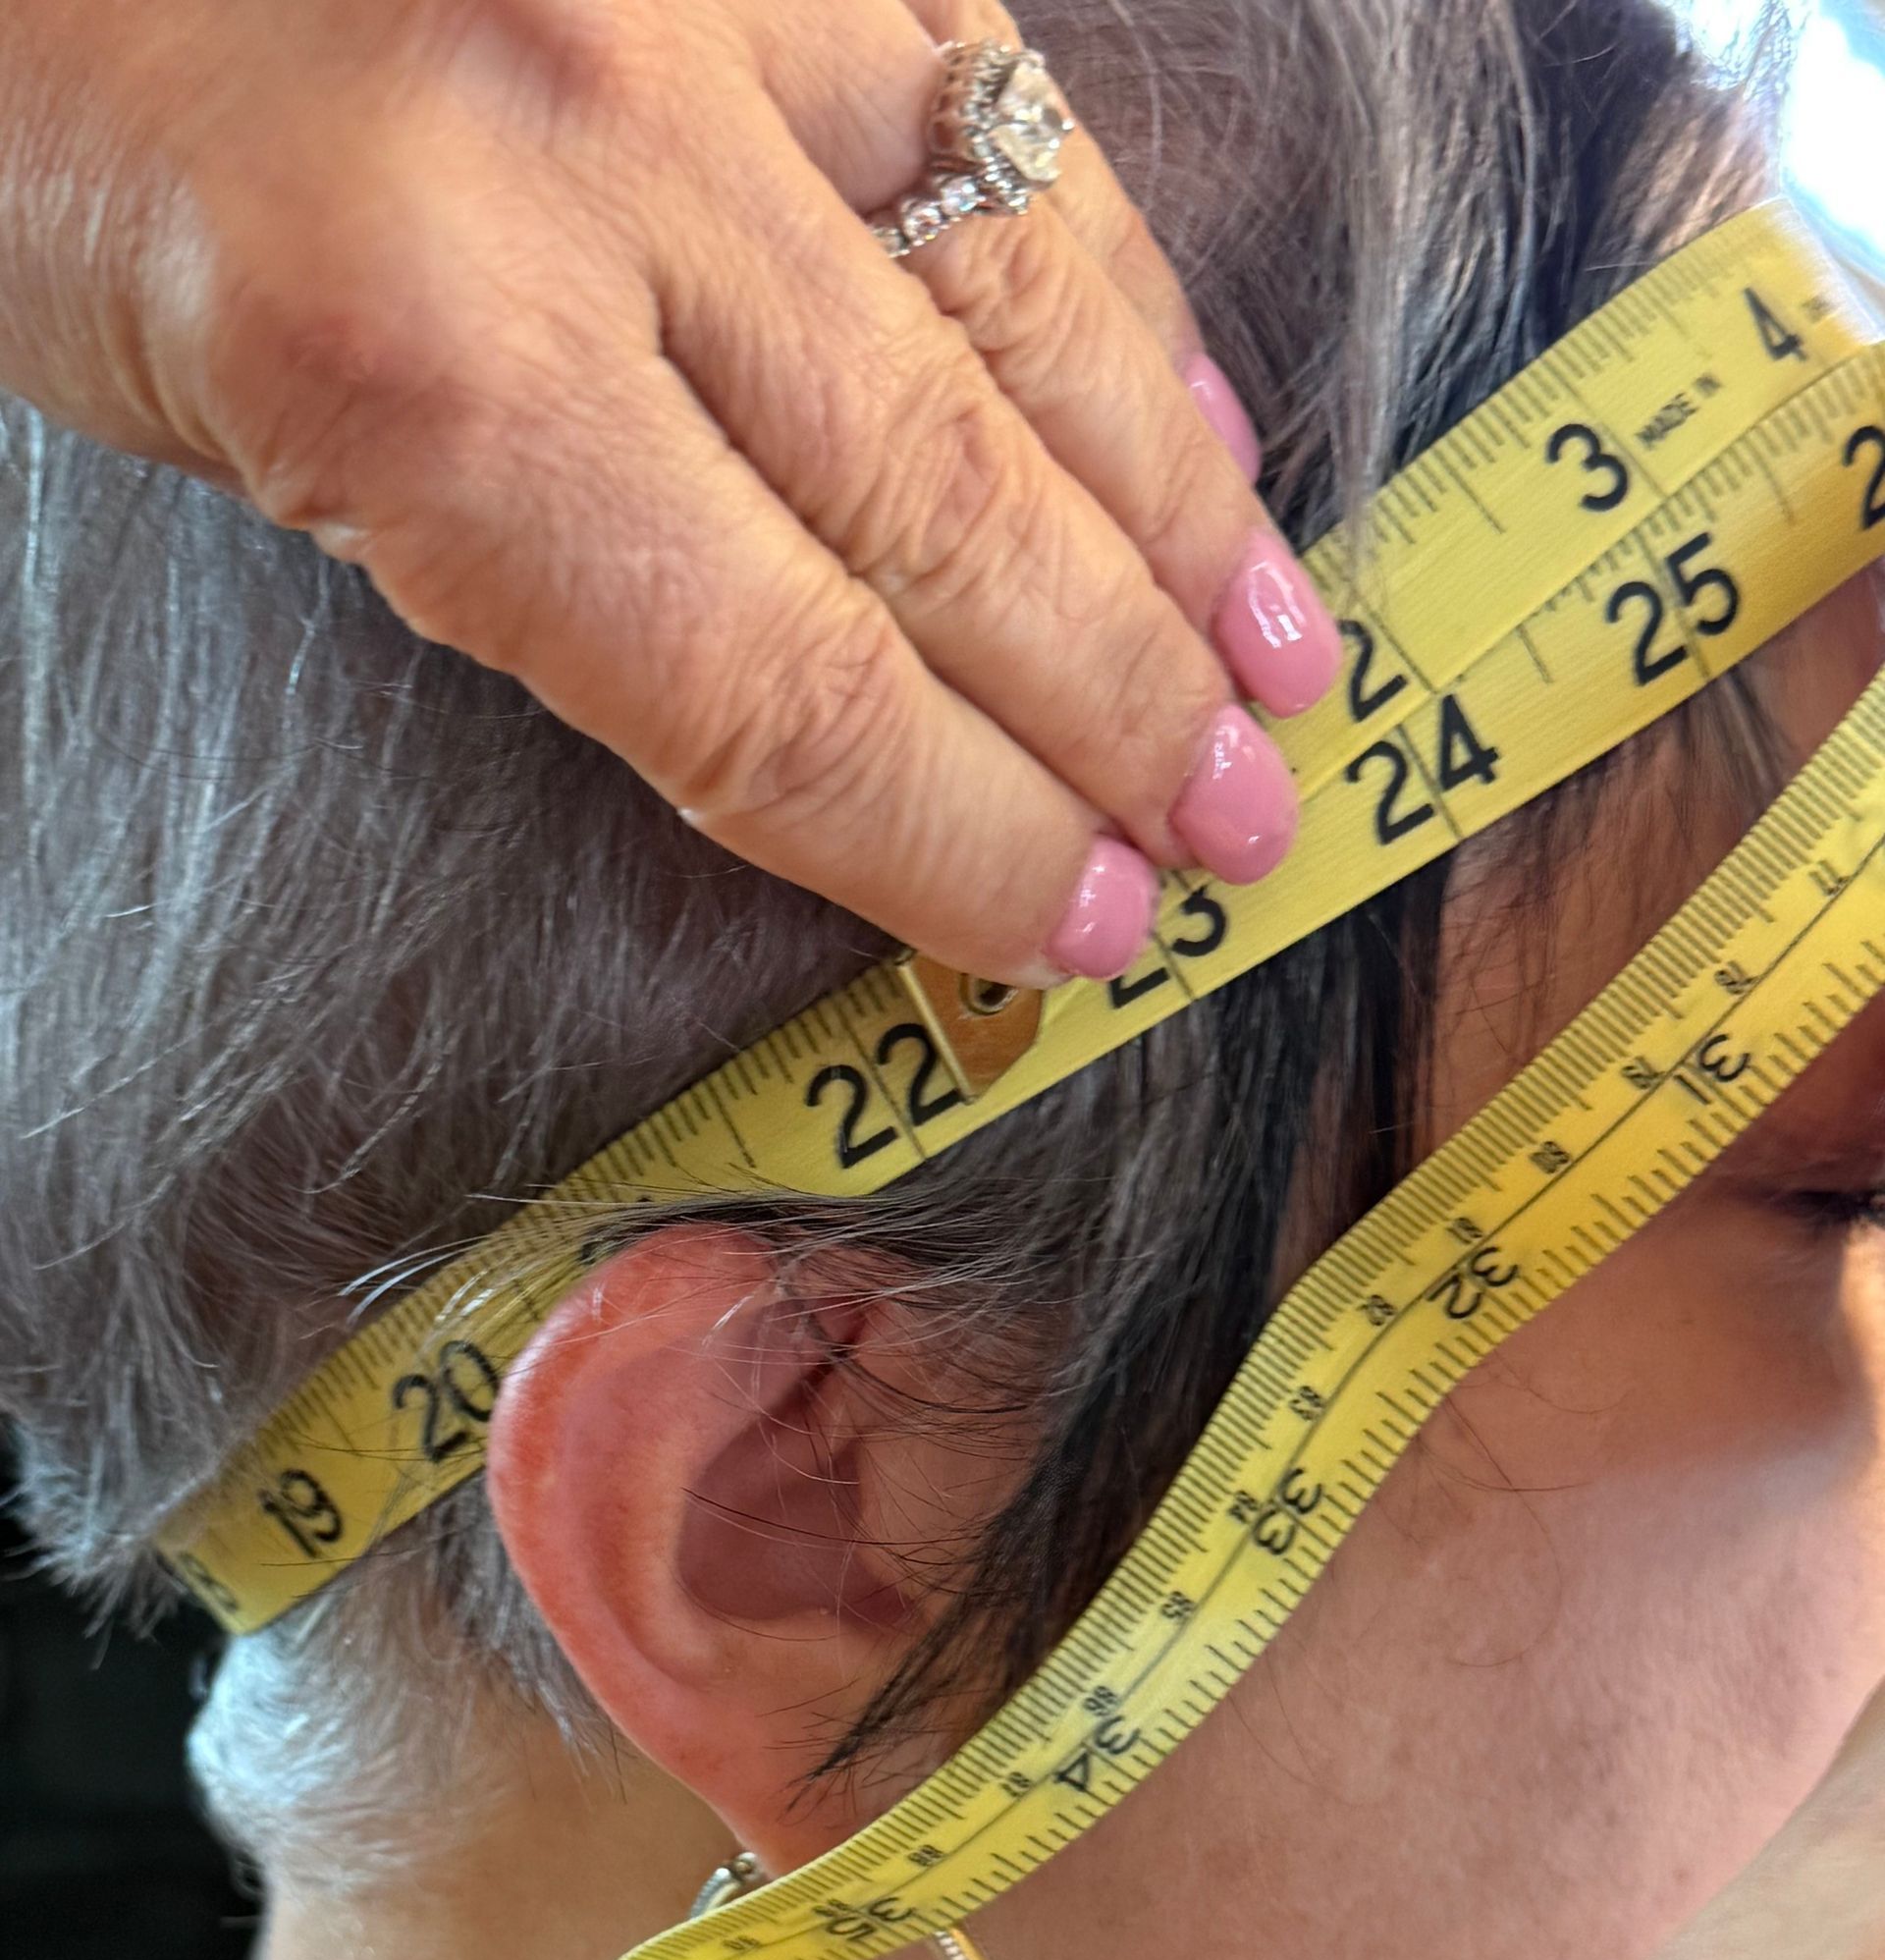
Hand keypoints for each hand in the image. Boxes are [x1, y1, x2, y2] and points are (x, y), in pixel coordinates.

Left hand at [0, 0, 1336, 984]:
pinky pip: (991, 102)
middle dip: (1117, 709)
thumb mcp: (231, 453)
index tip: (1081, 928)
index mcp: (423, 358)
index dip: (964, 836)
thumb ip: (542, 583)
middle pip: (946, 514)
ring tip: (1285, 661)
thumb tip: (841, 735)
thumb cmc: (50, 171)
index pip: (788, 684)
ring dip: (1179, 511)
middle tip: (1240, 835)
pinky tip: (1193, 417)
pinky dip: (1116, 287)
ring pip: (1019, 301)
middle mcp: (592, 162)